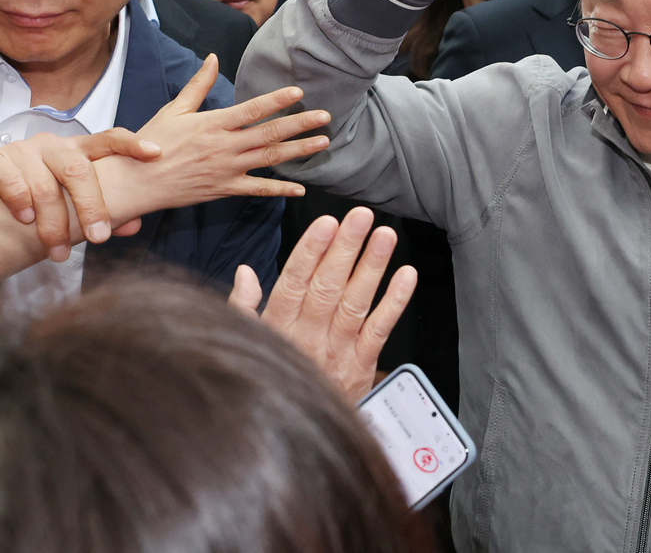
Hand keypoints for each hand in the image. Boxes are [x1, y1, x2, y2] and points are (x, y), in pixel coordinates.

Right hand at [0, 129, 162, 262]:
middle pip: (78, 169)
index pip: (108, 139)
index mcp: (76, 151)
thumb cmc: (37, 203)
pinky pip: (9, 179)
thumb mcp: (71, 207)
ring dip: (53, 223)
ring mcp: (20, 150)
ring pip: (44, 184)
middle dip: (91, 207)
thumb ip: (103, 211)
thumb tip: (134, 225)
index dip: (131, 144)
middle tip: (98, 238)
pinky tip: (24, 220)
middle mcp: (51, 146)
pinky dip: (19, 202)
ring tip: (58, 252)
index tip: (155, 153)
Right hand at [128, 54, 330, 206]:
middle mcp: (225, 146)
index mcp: (213, 124)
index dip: (277, 101)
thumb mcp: (174, 110)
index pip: (252, 109)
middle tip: (325, 116)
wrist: (137, 182)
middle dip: (301, 124)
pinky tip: (300, 188)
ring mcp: (227, 169)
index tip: (299, 92)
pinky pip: (258, 190)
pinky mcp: (225, 189)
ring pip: (270, 159)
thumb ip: (198, 85)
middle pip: (270, 133)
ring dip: (299, 151)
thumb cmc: (153, 143)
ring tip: (323, 142)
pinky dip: (280, 190)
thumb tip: (212, 58)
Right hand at [229, 207, 417, 402]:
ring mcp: (337, 351)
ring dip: (372, 267)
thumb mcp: (248, 342)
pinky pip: (379, 330)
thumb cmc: (274, 376)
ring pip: (355, 303)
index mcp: (279, 327)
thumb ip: (245, 306)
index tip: (325, 223)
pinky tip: (406, 276)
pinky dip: (394, 302)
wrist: (295, 433)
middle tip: (360, 217)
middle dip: (345, 249)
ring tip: (384, 236)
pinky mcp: (361, 365)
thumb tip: (245, 271)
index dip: (310, 251)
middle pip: (327, 287)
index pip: (294, 282)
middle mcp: (308, 337)